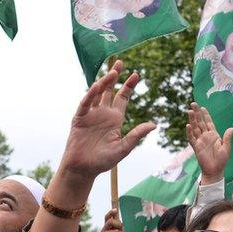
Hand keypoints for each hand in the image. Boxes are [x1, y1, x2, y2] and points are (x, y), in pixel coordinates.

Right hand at [59, 60, 155, 182]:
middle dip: (114, 76)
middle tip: (120, 62)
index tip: (136, 74)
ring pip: (97, 94)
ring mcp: (90, 115)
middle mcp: (103, 114)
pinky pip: (85, 104)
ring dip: (104, 82)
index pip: (123, 98)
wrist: (83, 169)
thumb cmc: (103, 161)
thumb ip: (136, 135)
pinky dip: (90, 94)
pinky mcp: (79, 119)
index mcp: (115, 119)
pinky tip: (97, 86)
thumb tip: (154, 125)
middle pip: (110, 90)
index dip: (129, 86)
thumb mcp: (123, 148)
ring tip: (112, 72)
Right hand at [99, 209, 123, 231]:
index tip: (115, 209)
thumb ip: (119, 228)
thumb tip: (120, 221)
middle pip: (111, 221)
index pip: (107, 217)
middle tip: (121, 230)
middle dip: (119, 225)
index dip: (110, 212)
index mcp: (107, 227)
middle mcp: (104, 230)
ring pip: (117, 231)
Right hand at [187, 102, 232, 184]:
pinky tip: (188, 125)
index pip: (208, 122)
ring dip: (192, 120)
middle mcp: (206, 136)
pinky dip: (190, 132)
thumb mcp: (227, 148)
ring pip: (195, 128)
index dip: (205, 115)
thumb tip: (232, 129)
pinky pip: (192, 138)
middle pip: (200, 122)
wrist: (215, 170)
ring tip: (189, 111)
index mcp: (213, 135)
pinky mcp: (196, 147)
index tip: (202, 107)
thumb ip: (227, 138)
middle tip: (193, 103)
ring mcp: (200, 141)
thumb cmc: (222, 160)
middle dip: (197, 113)